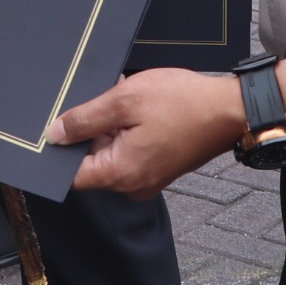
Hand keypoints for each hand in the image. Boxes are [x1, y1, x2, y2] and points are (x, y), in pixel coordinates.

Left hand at [54, 68, 246, 198]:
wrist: (231, 109)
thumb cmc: (183, 103)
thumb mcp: (125, 101)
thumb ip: (85, 119)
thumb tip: (54, 134)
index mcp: (120, 174)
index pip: (71, 175)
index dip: (60, 150)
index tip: (58, 126)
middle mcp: (132, 185)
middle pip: (91, 161)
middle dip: (91, 129)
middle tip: (106, 100)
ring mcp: (146, 179)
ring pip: (110, 153)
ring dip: (111, 126)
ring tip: (127, 99)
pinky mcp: (157, 168)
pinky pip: (129, 152)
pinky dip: (127, 130)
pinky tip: (139, 107)